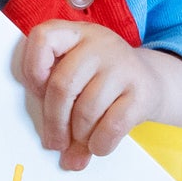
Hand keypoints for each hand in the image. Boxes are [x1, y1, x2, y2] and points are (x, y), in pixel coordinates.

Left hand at [21, 21, 181, 170]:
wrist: (149, 82)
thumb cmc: (101, 82)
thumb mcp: (78, 77)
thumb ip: (58, 102)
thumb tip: (52, 145)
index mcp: (75, 34)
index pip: (42, 38)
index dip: (33, 70)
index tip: (38, 94)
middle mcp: (100, 44)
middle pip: (62, 86)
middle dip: (54, 122)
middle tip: (54, 142)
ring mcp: (123, 65)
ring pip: (86, 110)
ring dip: (79, 136)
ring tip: (80, 142)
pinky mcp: (142, 91)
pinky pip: (111, 125)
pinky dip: (99, 144)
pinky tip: (98, 146)